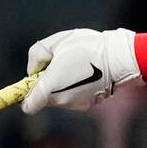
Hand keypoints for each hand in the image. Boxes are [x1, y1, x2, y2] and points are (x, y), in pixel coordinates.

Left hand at [23, 28, 141, 113]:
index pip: (28, 105)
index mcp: (49, 87)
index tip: (33, 83)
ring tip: (77, 67)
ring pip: (61, 98)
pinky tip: (88, 74)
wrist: (120, 58)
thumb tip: (34, 70)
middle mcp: (62, 100)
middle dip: (48, 85)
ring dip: (63, 86)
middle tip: (60, 66)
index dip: (26, 96)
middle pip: (45, 98)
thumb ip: (36, 56)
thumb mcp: (55, 42)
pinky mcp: (90, 104)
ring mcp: (77, 104)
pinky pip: (75, 98)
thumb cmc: (87, 47)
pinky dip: (77, 89)